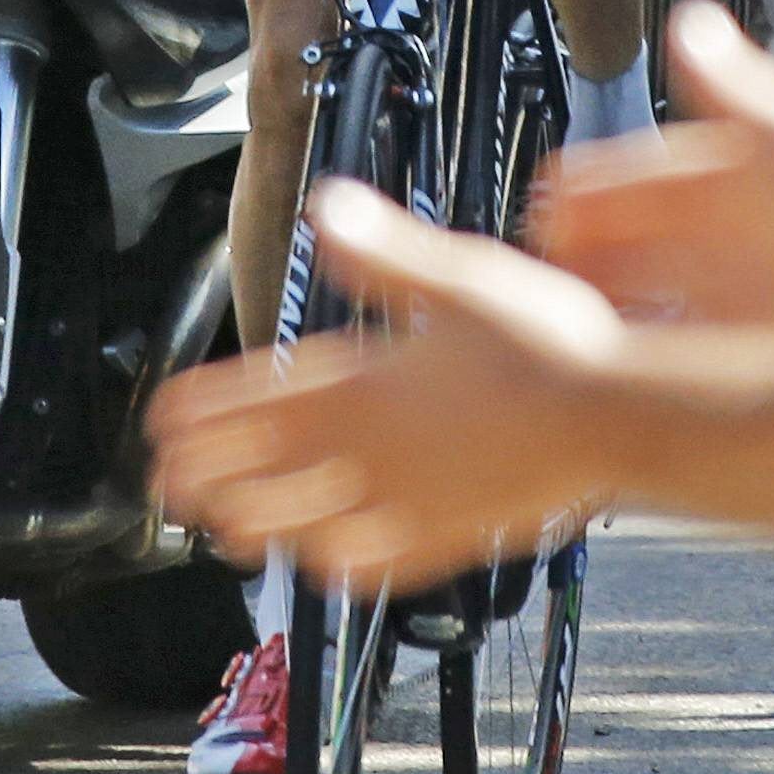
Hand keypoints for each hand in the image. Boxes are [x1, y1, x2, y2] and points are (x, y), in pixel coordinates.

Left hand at [149, 179, 635, 588]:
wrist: (611, 417)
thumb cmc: (547, 344)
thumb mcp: (461, 276)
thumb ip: (383, 251)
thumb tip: (328, 209)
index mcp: (366, 381)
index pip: (258, 400)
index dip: (203, 413)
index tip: (163, 420)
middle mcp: (372, 448)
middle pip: (264, 471)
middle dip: (205, 479)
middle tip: (164, 486)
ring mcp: (405, 500)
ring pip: (304, 526)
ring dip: (253, 526)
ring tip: (222, 531)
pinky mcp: (446, 537)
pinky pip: (373, 563)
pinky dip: (335, 565)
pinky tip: (326, 564)